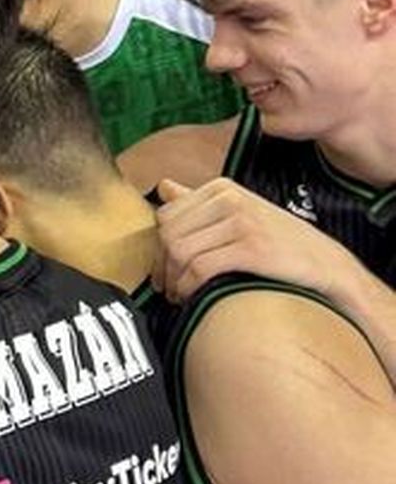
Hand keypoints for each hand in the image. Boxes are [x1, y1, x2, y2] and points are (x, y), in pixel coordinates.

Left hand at [153, 178, 363, 301]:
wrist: (327, 265)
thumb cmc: (279, 242)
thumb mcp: (240, 211)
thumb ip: (198, 200)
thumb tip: (163, 186)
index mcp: (222, 188)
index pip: (166, 215)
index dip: (157, 247)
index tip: (162, 269)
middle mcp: (229, 199)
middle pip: (168, 234)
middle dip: (162, 266)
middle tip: (166, 288)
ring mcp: (241, 222)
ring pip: (179, 251)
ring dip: (173, 280)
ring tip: (178, 295)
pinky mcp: (251, 248)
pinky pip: (200, 268)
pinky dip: (189, 286)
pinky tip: (192, 297)